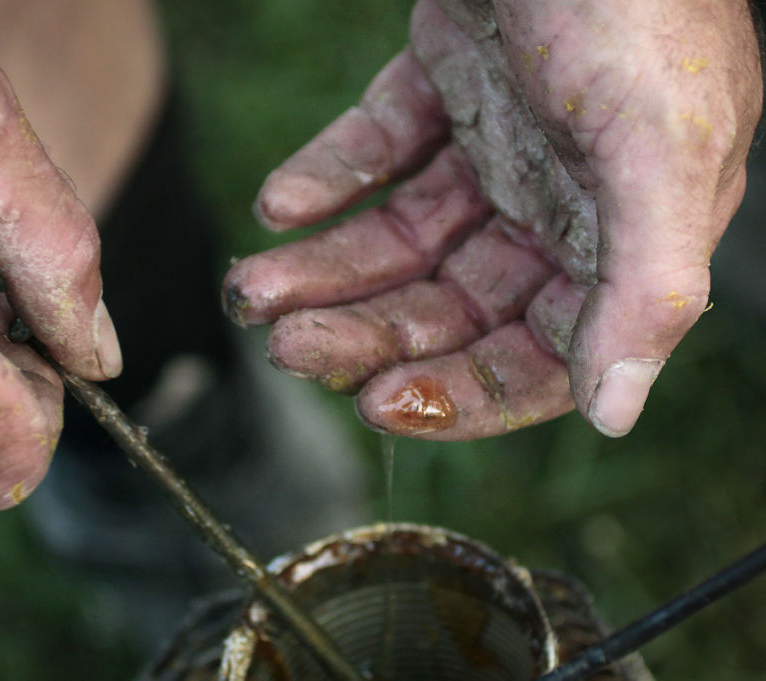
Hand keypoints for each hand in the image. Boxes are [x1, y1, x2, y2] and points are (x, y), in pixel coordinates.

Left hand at [223, 0, 761, 439]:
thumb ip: (649, 282)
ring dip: (327, 269)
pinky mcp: (445, 89)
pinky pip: (377, 151)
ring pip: (402, 239)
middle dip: (366, 332)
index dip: (460, 393)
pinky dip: (328, 178)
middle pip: (448, 306)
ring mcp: (499, 149)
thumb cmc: (638, 1)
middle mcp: (558, 207)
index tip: (377, 403)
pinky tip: (279, 203)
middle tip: (286, 342)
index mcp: (619, 239)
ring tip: (253, 287)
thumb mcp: (662, 145)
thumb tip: (620, 411)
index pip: (537, 358)